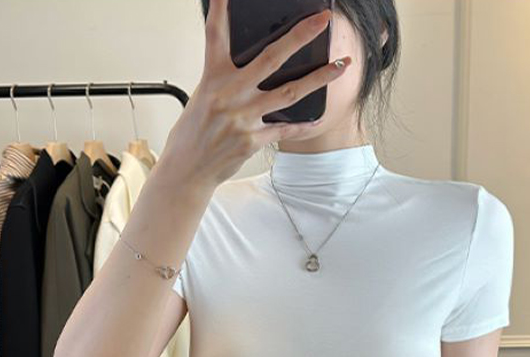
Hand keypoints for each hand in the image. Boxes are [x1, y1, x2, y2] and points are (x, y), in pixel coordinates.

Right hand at [161, 0, 351, 189]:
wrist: (188, 169)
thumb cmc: (194, 132)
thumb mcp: (203, 97)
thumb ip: (226, 81)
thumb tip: (253, 70)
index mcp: (213, 78)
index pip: (216, 36)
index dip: (221, 11)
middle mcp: (230, 94)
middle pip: (271, 58)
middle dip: (299, 36)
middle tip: (322, 20)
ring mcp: (243, 117)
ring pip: (290, 92)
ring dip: (320, 78)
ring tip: (341, 66)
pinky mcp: (253, 140)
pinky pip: (286, 128)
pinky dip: (303, 124)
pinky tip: (320, 117)